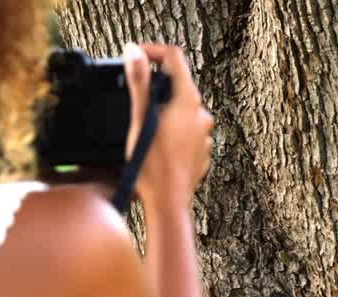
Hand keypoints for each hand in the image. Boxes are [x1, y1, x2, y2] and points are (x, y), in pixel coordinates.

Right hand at [122, 42, 213, 210]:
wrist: (168, 203)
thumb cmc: (154, 165)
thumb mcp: (140, 119)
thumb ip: (139, 82)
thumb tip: (134, 51)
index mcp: (188, 101)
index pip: (174, 57)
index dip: (152, 51)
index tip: (135, 57)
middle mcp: (201, 115)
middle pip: (178, 84)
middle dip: (155, 85)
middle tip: (133, 97)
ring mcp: (204, 134)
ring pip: (181, 109)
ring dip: (162, 109)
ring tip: (143, 126)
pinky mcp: (201, 150)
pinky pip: (185, 130)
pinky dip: (170, 129)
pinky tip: (156, 143)